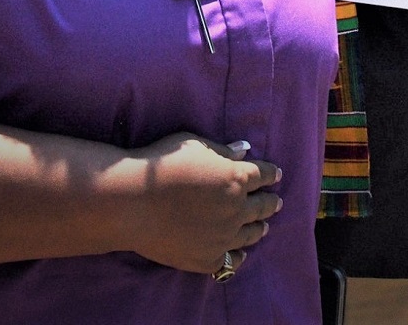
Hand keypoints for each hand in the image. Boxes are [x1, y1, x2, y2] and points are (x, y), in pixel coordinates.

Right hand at [129, 132, 283, 273]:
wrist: (132, 204)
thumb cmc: (162, 166)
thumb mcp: (194, 145)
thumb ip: (222, 151)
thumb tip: (244, 151)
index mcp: (236, 178)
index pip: (262, 175)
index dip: (270, 174)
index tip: (275, 175)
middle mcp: (236, 210)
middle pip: (262, 207)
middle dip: (270, 202)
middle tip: (275, 202)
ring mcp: (223, 238)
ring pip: (250, 234)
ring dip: (259, 228)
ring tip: (263, 227)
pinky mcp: (207, 259)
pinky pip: (231, 261)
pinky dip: (238, 256)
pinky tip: (239, 254)